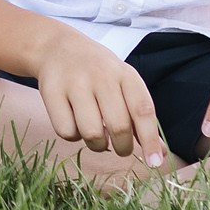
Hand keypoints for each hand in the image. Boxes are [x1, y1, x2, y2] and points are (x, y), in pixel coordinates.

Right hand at [29, 30, 167, 166]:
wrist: (57, 47)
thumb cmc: (99, 73)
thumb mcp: (124, 85)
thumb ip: (141, 118)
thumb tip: (159, 155)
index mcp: (125, 74)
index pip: (143, 110)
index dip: (150, 139)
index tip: (154, 162)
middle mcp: (101, 75)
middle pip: (118, 126)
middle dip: (123, 147)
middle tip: (120, 147)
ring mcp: (74, 82)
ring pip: (91, 134)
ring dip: (97, 144)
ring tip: (96, 134)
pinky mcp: (50, 92)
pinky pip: (67, 132)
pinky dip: (73, 135)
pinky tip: (74, 122)